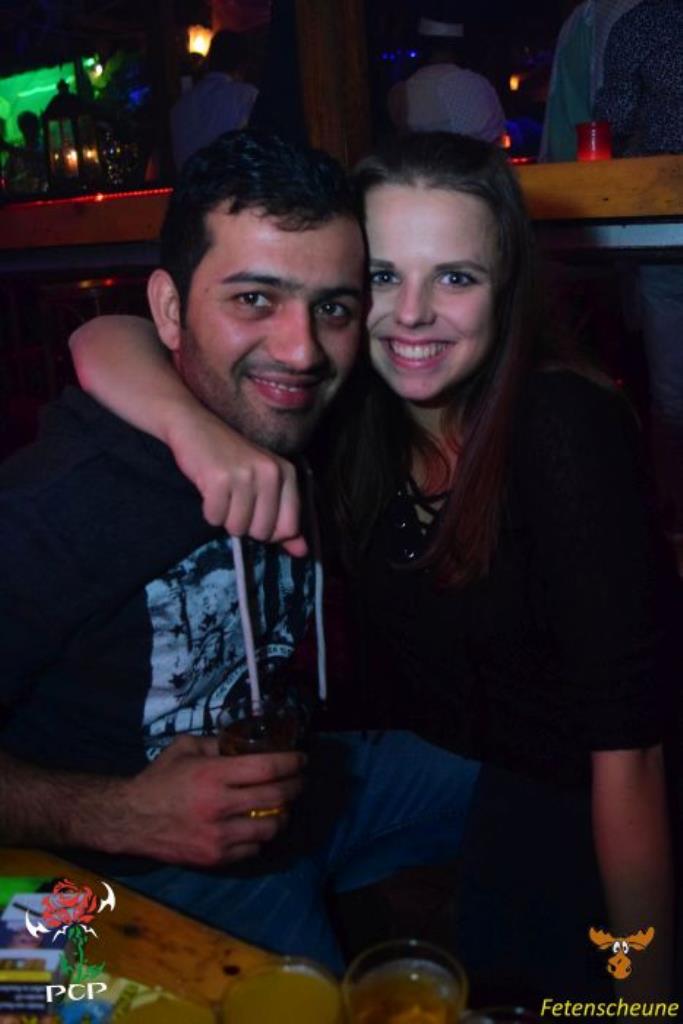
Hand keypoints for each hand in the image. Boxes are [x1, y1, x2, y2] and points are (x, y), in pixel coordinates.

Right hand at [120, 735, 305, 865]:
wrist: (130, 819)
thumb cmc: (159, 779)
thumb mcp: (186, 747)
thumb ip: (217, 744)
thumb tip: (247, 744)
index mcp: (213, 775)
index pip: (267, 769)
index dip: (292, 763)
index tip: (302, 759)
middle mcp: (220, 806)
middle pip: (276, 798)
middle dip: (296, 786)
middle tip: (299, 780)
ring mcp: (219, 836)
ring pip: (271, 827)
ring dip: (283, 814)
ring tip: (282, 805)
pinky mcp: (215, 858)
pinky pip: (254, 849)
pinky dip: (262, 837)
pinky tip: (259, 826)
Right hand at [167, 408, 306, 556]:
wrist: (194, 427)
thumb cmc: (231, 459)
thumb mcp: (263, 484)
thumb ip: (285, 519)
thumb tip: (302, 552)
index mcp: (287, 474)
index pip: (288, 528)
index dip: (269, 531)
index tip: (255, 513)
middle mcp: (270, 473)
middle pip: (262, 532)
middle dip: (244, 525)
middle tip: (235, 500)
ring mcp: (245, 475)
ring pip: (237, 528)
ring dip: (225, 518)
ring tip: (222, 494)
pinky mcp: (219, 479)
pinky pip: (215, 518)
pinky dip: (209, 511)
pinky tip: (209, 490)